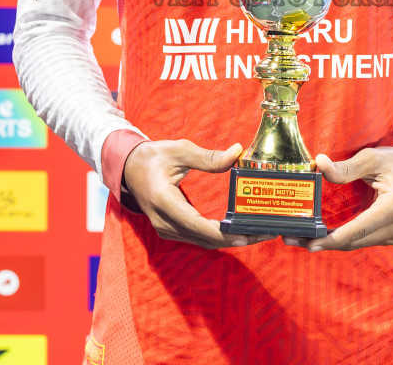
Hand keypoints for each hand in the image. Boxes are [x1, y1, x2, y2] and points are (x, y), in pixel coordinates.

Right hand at [121, 139, 275, 249]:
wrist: (129, 169)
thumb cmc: (153, 157)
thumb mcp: (179, 150)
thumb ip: (207, 157)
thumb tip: (236, 153)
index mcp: (164, 201)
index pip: (196, 225)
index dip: (222, 234)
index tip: (245, 235)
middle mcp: (164, 221)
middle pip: (204, 238)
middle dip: (235, 238)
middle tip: (263, 233)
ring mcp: (166, 229)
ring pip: (202, 242)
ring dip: (229, 240)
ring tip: (257, 233)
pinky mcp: (171, 230)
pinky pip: (198, 238)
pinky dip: (218, 237)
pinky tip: (237, 231)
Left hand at [284, 146, 392, 251]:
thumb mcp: (371, 158)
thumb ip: (345, 167)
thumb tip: (319, 164)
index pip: (360, 228)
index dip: (334, 238)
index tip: (311, 242)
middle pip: (354, 240)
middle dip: (323, 242)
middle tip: (294, 239)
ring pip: (357, 244)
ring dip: (330, 243)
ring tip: (301, 239)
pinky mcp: (391, 236)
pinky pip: (362, 241)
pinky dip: (342, 239)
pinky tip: (321, 236)